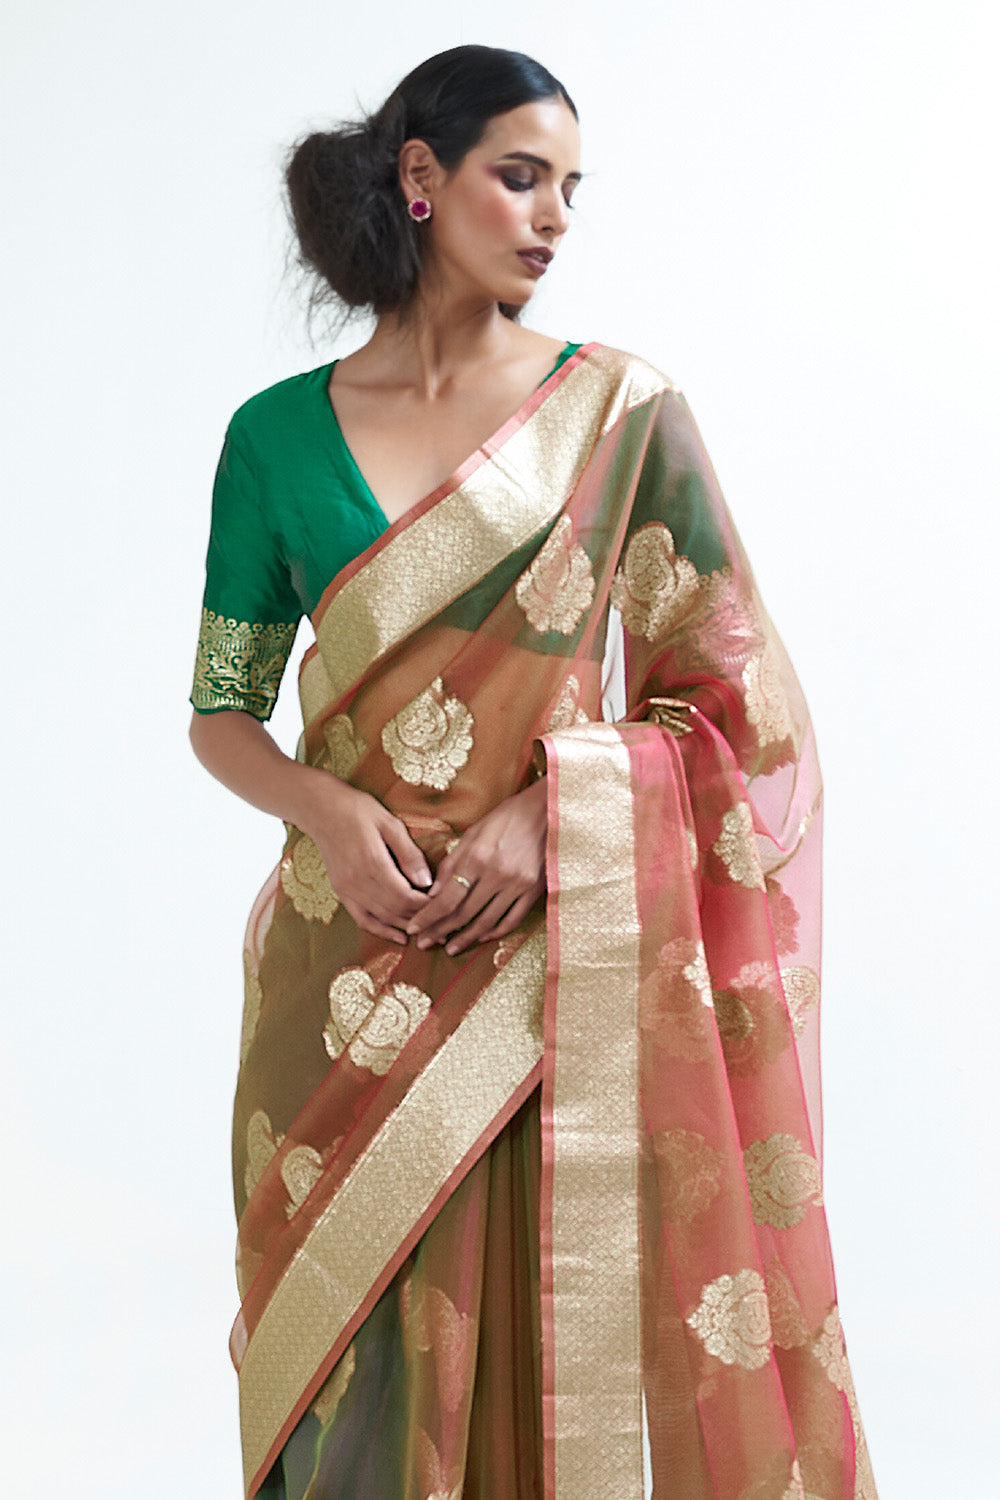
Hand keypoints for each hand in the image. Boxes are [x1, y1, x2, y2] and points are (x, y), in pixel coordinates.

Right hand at [305, 778, 433, 944]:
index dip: (428, 905)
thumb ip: (409, 854)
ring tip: (429, 934)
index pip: (407, 896)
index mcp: (373, 862)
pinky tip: (399, 936)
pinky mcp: (341, 892)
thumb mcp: (389, 823)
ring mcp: (347, 889)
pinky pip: (362, 919)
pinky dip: (381, 930)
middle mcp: (358, 881)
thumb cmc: (358, 810)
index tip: (445, 905)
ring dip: (406, 928)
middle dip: (422, 920)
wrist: (320, 809)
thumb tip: (427, 882)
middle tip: (444, 925)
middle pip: (396, 911)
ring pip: (382, 918)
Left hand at [406, 777, 547, 955]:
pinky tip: (482, 936)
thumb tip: (433, 892)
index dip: (428, 917)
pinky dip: (496, 932)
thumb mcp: (474, 832)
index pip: (447, 898)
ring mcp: (518, 885)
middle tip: (424, 944)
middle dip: (439, 931)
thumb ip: (453, 862)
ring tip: (450, 948)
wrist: (548, 811)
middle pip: (463, 913)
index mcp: (477, 857)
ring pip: (487, 922)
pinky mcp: (535, 890)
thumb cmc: (507, 817)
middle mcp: (497, 874)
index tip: (414, 928)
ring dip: (466, 938)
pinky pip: (512, 920)